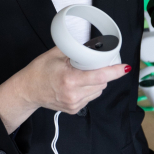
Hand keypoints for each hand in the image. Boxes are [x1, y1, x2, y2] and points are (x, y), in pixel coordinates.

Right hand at [0, 47, 130, 132]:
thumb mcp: (55, 54)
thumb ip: (74, 49)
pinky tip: (79, 84)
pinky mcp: (74, 109)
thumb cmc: (39, 71)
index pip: (100, 77)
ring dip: (97, 82)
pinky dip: (90, 90)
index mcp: (70, 79)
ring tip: (83, 75)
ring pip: (98, 91)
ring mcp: (74, 104)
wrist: (27, 91)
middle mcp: (73, 94)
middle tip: (95, 65)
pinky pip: (91, 97)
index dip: (115, 72)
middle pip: (102, 84)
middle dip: (103, 73)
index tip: (125, 67)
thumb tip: (92, 43)